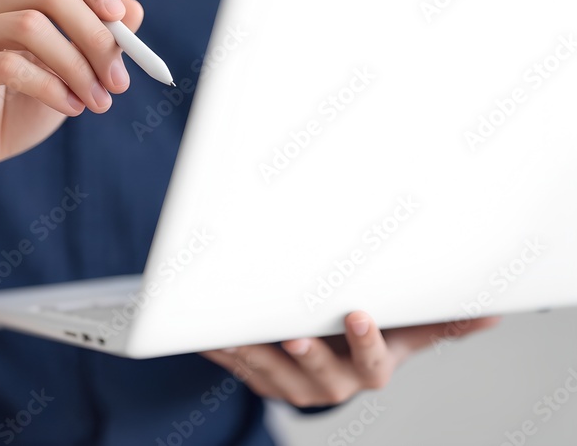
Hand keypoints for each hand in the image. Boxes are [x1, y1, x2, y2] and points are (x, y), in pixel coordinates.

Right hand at [0, 0, 143, 197]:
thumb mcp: (66, 76)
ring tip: (96, 102)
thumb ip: (95, 43)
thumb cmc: (11, 109)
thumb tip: (134, 10)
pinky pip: (11, 65)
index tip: (119, 17)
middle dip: (96, 36)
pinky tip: (68, 109)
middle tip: (118, 80)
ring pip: (32, 26)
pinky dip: (51, 88)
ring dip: (77, 67)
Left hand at [200, 312, 499, 406]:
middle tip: (292, 332)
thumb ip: (439, 324)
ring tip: (237, 327)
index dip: (365, 342)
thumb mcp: (405, 333)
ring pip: (268, 372)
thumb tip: (491, 313)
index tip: (358, 315)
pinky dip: (222, 348)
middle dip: (305, 354)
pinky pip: (236, 367)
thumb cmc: (366, 342)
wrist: (332, 364)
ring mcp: (291, 385)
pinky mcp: (258, 379)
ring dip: (252, 351)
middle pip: (316, 373)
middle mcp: (330, 384)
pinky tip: (208, 329)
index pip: (372, 363)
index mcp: (367, 370)